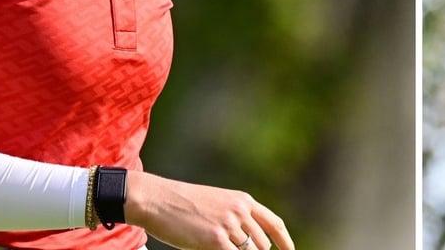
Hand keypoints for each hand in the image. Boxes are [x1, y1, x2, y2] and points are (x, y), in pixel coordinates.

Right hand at [124, 171, 293, 249]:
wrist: (158, 199)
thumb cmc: (182, 204)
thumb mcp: (216, 203)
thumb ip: (235, 217)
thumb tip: (248, 239)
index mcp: (243, 200)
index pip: (274, 224)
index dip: (285, 241)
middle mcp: (240, 211)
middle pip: (262, 244)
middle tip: (234, 248)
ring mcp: (229, 225)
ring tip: (219, 246)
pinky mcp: (216, 239)